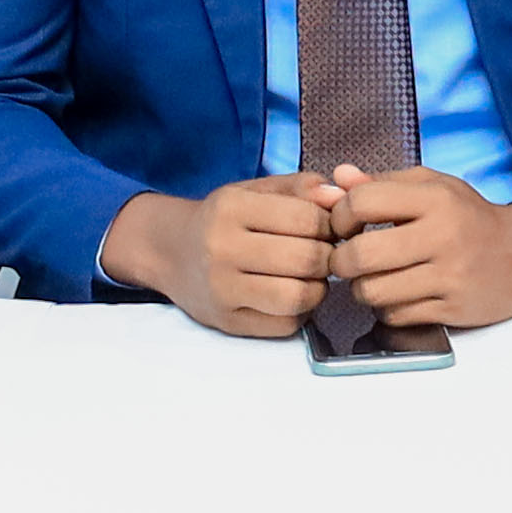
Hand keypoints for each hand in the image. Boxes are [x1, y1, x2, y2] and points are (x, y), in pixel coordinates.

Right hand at [103, 175, 349, 338]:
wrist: (171, 252)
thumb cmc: (224, 219)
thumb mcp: (255, 190)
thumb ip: (301, 187)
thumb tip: (340, 196)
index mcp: (231, 208)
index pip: (307, 218)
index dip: (329, 224)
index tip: (326, 228)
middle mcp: (221, 248)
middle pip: (306, 259)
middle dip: (327, 257)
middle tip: (322, 254)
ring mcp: (221, 289)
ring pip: (298, 297)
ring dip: (317, 288)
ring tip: (309, 277)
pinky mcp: (227, 321)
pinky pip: (285, 325)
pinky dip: (300, 312)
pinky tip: (290, 296)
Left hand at [327, 167, 511, 336]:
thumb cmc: (469, 217)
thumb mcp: (432, 187)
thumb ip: (382, 183)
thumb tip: (337, 178)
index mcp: (435, 198)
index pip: (361, 203)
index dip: (340, 215)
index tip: (346, 224)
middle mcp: (443, 236)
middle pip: (360, 256)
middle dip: (341, 261)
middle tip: (346, 259)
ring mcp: (449, 276)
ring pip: (373, 292)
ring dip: (362, 289)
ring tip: (372, 278)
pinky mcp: (453, 309)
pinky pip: (396, 315)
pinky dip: (387, 308)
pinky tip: (397, 294)